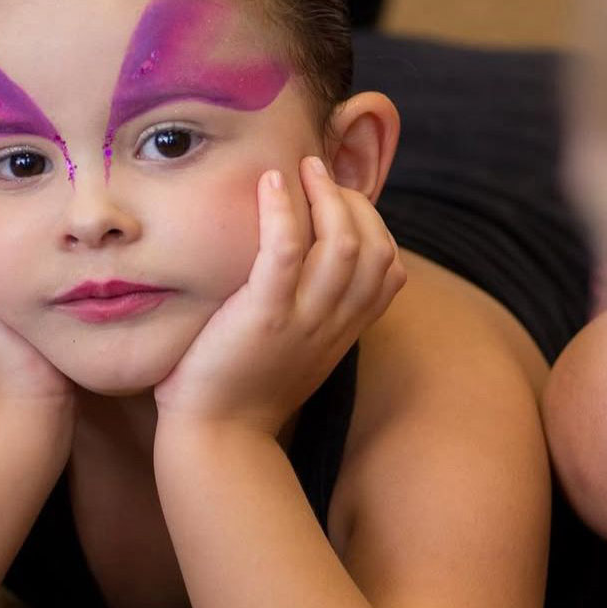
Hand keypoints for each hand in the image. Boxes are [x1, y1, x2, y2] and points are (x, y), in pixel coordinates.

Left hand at [154, 158, 405, 433]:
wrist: (217, 439)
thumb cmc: (242, 391)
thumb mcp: (294, 352)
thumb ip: (310, 315)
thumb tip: (301, 273)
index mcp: (344, 332)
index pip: (388, 269)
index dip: (374, 225)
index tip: (341, 200)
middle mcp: (333, 324)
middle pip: (373, 248)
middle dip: (352, 200)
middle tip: (318, 172)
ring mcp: (303, 320)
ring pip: (341, 244)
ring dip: (325, 196)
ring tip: (301, 168)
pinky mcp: (264, 315)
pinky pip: (286, 251)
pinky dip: (284, 210)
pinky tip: (270, 183)